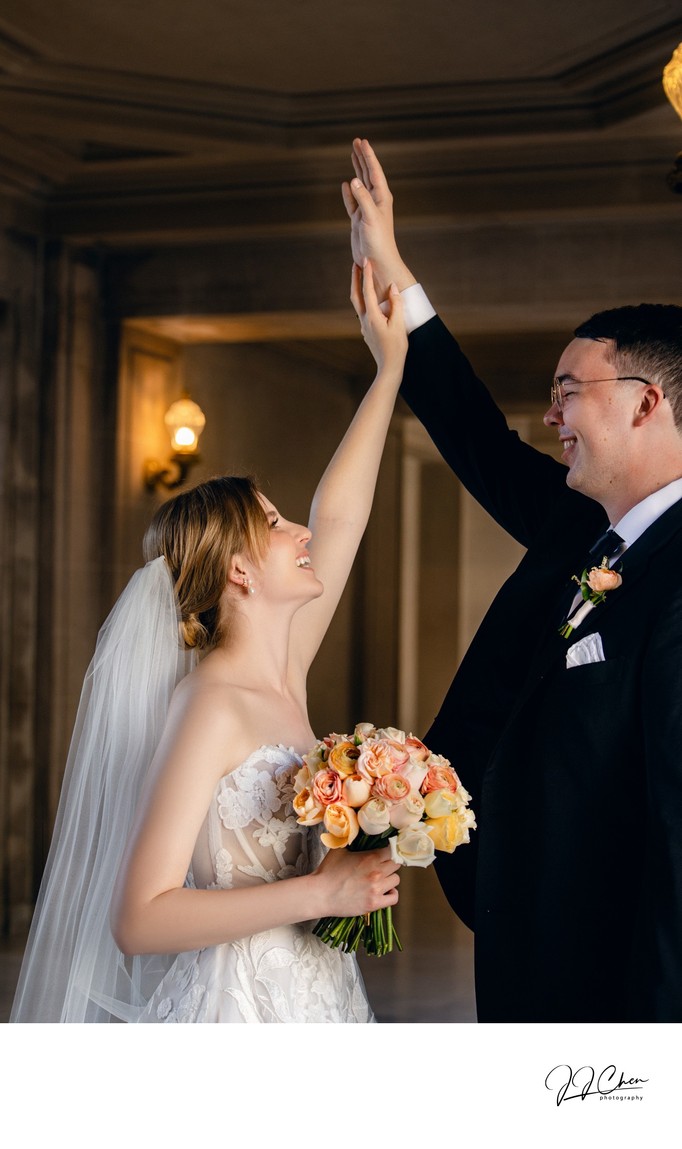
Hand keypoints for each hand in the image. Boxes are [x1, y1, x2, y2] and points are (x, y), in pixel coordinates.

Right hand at [314, 845, 400, 916]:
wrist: (320, 894)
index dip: (389, 851)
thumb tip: (359, 833)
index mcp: (370, 858)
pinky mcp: (374, 903)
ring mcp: (376, 889)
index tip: (386, 853)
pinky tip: (384, 891)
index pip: (392, 850)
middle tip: (382, 866)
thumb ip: (354, 842)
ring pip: (396, 880)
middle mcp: (377, 873)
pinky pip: (394, 898)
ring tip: (380, 879)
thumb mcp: (340, 850)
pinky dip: (391, 894)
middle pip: (396, 864)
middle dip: (389, 863)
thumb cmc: (328, 871)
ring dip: (389, 878)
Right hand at [341, 137, 416, 299]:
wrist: (377, 262)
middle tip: (356, 141)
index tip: (362, 142)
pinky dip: (348, 193)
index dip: (368, 156)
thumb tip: (353, 180)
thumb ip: (362, 198)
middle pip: (367, 173)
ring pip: (360, 184)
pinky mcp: (358, 220)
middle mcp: (375, 201)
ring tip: (352, 155)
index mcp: (381, 197)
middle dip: (362, 157)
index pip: (374, 171)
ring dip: (356, 169)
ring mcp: (366, 210)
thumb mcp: (370, 217)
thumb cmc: (379, 241)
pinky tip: (346, 185)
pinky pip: (352, 202)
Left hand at [350, 258, 407, 377]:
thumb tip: (392, 286)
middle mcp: (364, 320)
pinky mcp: (368, 332)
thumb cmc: (396, 348)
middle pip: (355, 295)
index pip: (367, 290)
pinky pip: (363, 312)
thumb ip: (396, 304)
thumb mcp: (399, 324)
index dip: (367, 274)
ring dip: (358, 289)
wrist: (389, 368)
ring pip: (358, 304)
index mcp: (372, 316)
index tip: (366, 260)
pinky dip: (364, 301)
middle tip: (356, 264)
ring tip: (361, 278)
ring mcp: (364, 327)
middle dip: (355, 279)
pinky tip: (369, 300)